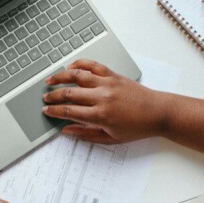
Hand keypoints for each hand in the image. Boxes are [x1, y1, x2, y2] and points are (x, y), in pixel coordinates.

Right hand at [43, 59, 162, 143]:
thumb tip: (67, 130)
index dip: (54, 111)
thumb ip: (86, 134)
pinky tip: (70, 67)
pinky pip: (93, 65)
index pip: (69, 111)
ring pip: (77, 76)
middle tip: (45, 98)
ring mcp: (107, 83)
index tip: (46, 111)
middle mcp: (102, 97)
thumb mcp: (111, 138)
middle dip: (53, 96)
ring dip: (60, 77)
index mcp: (100, 115)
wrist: (157, 113)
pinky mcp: (113, 75)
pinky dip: (80, 64)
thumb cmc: (137, 127)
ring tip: (50, 80)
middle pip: (69, 93)